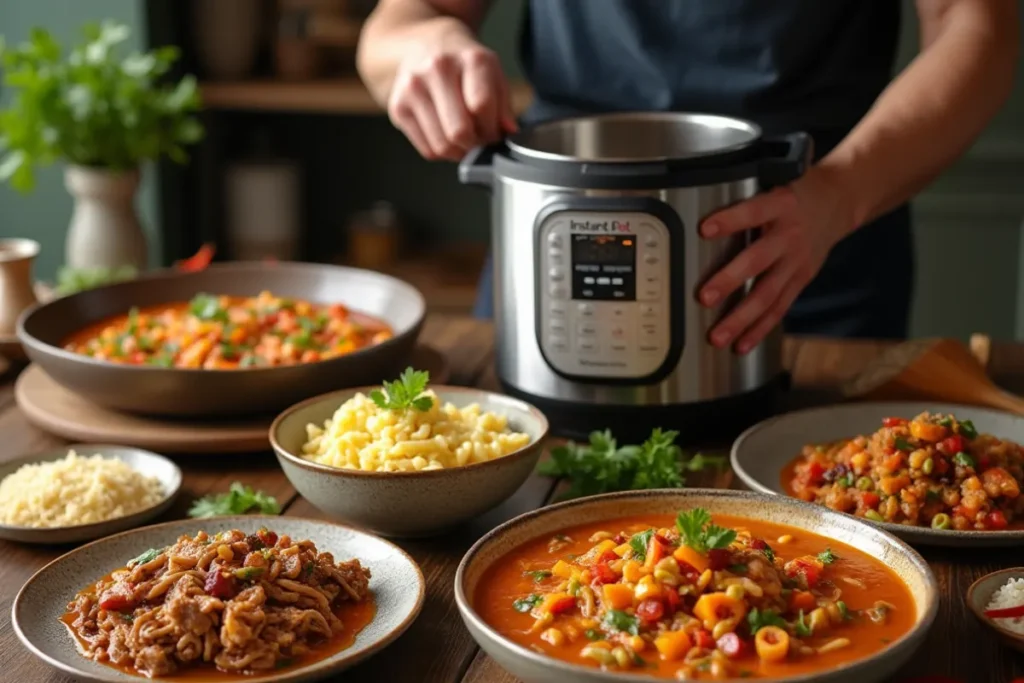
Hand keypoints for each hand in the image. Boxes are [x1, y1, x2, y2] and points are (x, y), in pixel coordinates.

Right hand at [387, 39, 517, 160]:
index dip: (492, 129)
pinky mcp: (398, 106)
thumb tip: (508, 132)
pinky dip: (442, 152)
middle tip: (479, 141)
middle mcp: (437, 69)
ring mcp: (413, 88)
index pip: (481, 106)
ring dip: (459, 153)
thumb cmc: (464, 63)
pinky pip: (427, 150)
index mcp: (468, 58)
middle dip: (475, 145)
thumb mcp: (492, 72)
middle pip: (459, 131)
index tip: (494, 133)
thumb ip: (504, 104)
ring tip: (465, 141)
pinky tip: (447, 137)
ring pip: (442, 145)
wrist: (425, 44)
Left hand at [697, 167, 854, 353]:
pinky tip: (742, 345)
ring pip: (768, 294)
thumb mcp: (773, 188)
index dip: (731, 220)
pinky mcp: (801, 280)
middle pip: (758, 260)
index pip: (752, 212)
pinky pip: (779, 308)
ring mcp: (797, 262)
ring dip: (742, 318)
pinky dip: (760, 329)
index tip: (705, 229)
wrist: (837, 203)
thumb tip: (702, 221)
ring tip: (718, 337)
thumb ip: (745, 207)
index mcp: (780, 206)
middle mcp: (789, 235)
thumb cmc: (792, 197)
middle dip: (730, 280)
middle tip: (704, 297)